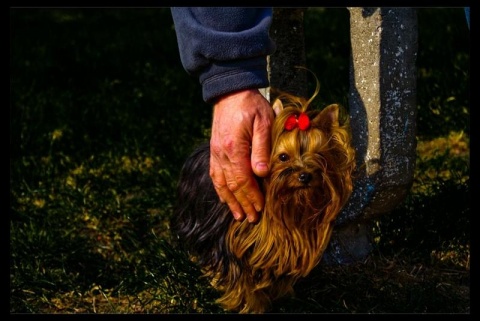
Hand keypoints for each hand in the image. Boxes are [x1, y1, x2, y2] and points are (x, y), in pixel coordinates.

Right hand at [210, 89, 273, 222]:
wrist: (231, 91)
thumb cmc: (251, 105)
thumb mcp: (263, 122)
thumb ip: (261, 148)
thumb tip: (261, 173)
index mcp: (234, 147)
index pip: (243, 179)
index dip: (252, 196)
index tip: (260, 209)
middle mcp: (221, 153)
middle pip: (232, 185)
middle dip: (243, 204)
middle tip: (251, 219)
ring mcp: (215, 152)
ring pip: (221, 183)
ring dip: (230, 201)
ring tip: (238, 216)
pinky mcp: (214, 150)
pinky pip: (215, 174)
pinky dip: (220, 189)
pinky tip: (225, 198)